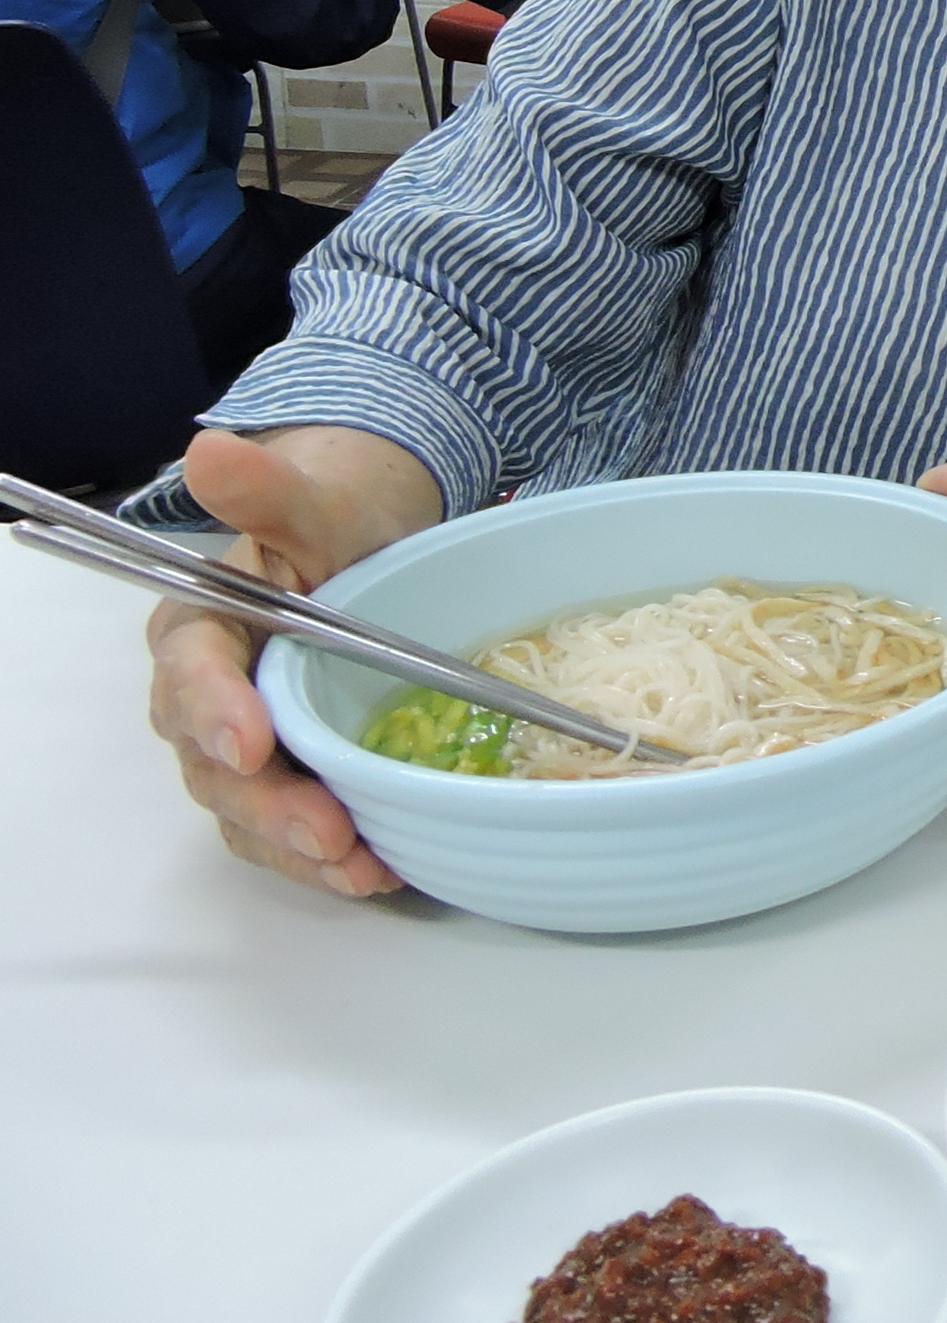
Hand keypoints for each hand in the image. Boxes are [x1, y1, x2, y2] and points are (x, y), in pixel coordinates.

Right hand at [145, 426, 443, 896]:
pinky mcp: (289, 774)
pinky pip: (290, 827)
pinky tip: (379, 869)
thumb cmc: (335, 521)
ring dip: (298, 846)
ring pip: (249, 808)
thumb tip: (213, 453)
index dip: (214, 709)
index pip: (191, 668)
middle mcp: (207, 694)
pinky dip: (327, 856)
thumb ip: (269, 491)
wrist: (371, 546)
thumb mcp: (314, 499)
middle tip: (324, 830)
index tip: (250, 743)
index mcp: (200, 623)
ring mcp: (247, 742)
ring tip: (359, 868)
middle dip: (267, 803)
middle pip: (216, 761)